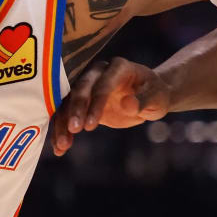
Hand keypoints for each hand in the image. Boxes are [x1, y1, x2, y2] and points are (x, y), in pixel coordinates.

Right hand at [53, 58, 170, 154]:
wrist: (146, 95)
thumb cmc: (155, 95)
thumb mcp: (157, 99)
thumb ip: (143, 100)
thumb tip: (127, 104)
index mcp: (118, 67)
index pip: (103, 84)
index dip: (96, 104)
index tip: (90, 126)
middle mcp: (98, 72)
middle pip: (80, 88)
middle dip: (75, 110)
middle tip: (74, 130)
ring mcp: (86, 85)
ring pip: (67, 101)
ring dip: (63, 123)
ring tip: (62, 145)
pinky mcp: (80, 100)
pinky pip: (66, 113)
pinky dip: (61, 130)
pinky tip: (59, 148)